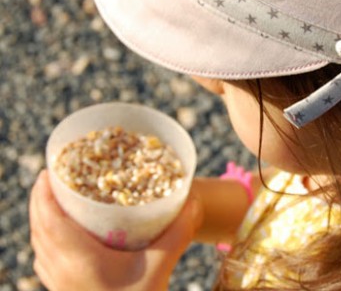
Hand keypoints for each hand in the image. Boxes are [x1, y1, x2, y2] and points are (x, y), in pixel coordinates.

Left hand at [30, 170, 201, 290]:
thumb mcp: (159, 268)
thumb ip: (176, 235)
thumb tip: (193, 203)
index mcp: (75, 256)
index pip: (48, 216)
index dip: (44, 191)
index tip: (51, 169)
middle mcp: (58, 267)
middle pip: (38, 225)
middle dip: (43, 198)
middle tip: (59, 178)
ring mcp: (56, 281)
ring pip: (38, 241)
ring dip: (43, 218)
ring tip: (60, 201)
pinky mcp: (61, 289)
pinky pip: (44, 256)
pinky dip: (47, 238)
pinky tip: (63, 236)